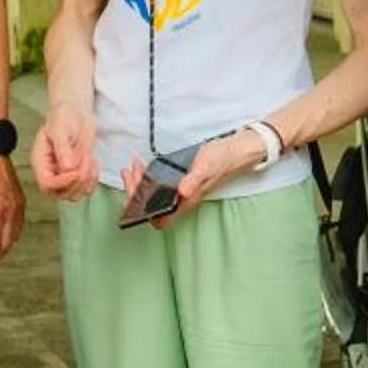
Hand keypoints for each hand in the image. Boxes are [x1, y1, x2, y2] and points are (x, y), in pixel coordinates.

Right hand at [31, 106, 99, 199]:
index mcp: (40, 161)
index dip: (62, 182)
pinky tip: (93, 163)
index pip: (46, 184)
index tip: (76, 170)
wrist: (75, 113)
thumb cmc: (64, 117)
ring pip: (75, 194)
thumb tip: (67, 168)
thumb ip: (63, 148)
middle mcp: (50, 172)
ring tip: (89, 159)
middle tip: (86, 158)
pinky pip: (86, 190)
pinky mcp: (77, 176)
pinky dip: (93, 180)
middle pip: (61, 193)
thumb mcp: (60, 129)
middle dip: (77, 180)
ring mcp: (64, 177)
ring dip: (87, 180)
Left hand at [122, 129, 262, 226]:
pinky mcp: (180, 180)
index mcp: (186, 202)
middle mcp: (181, 199)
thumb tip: (182, 192)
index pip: (157, 217)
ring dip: (139, 182)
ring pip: (152, 194)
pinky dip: (147, 175)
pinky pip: (158, 183)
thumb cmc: (223, 160)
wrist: (238, 150)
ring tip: (133, 165)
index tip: (134, 188)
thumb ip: (194, 180)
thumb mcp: (207, 167)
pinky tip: (143, 164)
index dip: (141, 209)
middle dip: (135, 189)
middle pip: (150, 206)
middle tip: (130, 170)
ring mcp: (180, 190)